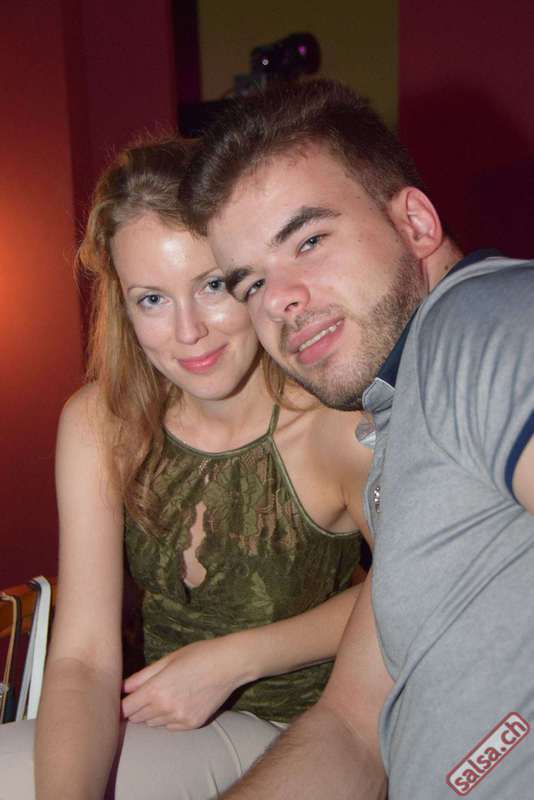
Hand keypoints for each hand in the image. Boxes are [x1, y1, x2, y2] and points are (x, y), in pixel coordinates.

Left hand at [121, 635, 252, 729]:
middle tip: (143, 694)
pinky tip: (177, 702)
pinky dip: (168, 718)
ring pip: (153, 723)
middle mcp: (165, 708)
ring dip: (152, 713)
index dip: (122, 704)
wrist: (229, 664)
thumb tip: (122, 688)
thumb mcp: (168, 660)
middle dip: (136, 708)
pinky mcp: (192, 724)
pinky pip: (170, 727)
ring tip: (163, 696)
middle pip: (137, 718)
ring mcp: (180, 718)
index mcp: (156, 690)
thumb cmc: (198, 655)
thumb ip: (142, 676)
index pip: (126, 709)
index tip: (123, 699)